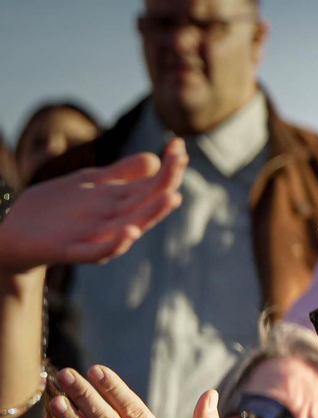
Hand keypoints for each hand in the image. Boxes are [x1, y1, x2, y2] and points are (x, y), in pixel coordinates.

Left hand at [0, 141, 185, 271]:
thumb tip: (154, 159)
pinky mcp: (71, 250)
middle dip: (166, 183)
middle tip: (180, 160)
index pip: (152, 184)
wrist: (15, 234)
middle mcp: (114, 220)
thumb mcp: (90, 184)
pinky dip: (115, 245)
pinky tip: (131, 232)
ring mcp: (95, 235)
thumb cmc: (55, 209)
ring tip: (172, 197)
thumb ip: (120, 174)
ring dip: (152, 214)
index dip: (167, 166)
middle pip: (147, 202)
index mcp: (119, 203)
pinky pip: (97, 251)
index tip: (179, 144)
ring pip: (131, 226)